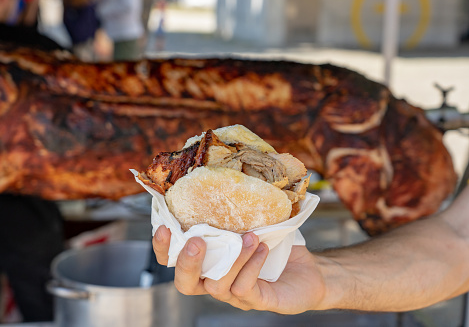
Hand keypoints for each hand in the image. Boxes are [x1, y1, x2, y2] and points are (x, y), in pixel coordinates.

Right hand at [152, 225, 326, 313]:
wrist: (310, 272)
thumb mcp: (252, 224)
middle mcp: (215, 282)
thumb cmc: (276, 247)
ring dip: (232, 259)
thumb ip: (235, 210)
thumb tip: (225, 173)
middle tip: (196, 241)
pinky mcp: (256, 301)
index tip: (163, 227)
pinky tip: (261, 247)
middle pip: (185, 284)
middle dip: (186, 263)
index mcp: (208, 263)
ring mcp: (235, 295)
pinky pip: (244, 287)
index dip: (163, 248)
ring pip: (218, 285)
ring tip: (249, 236)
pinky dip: (251, 265)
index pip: (174, 261)